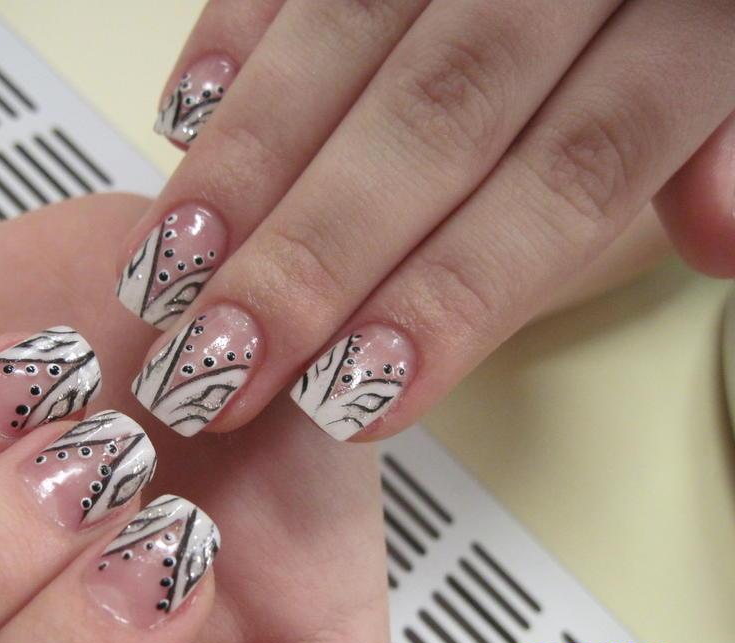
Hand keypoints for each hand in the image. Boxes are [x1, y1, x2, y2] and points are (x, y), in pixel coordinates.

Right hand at [114, 0, 734, 441]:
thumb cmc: (690, 1)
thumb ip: (721, 147)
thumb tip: (717, 236)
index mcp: (691, 23)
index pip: (562, 180)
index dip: (451, 297)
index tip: (359, 394)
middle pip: (432, 126)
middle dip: (313, 257)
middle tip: (224, 361)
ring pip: (344, 42)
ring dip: (246, 166)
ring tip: (172, 272)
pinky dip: (235, 34)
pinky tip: (184, 118)